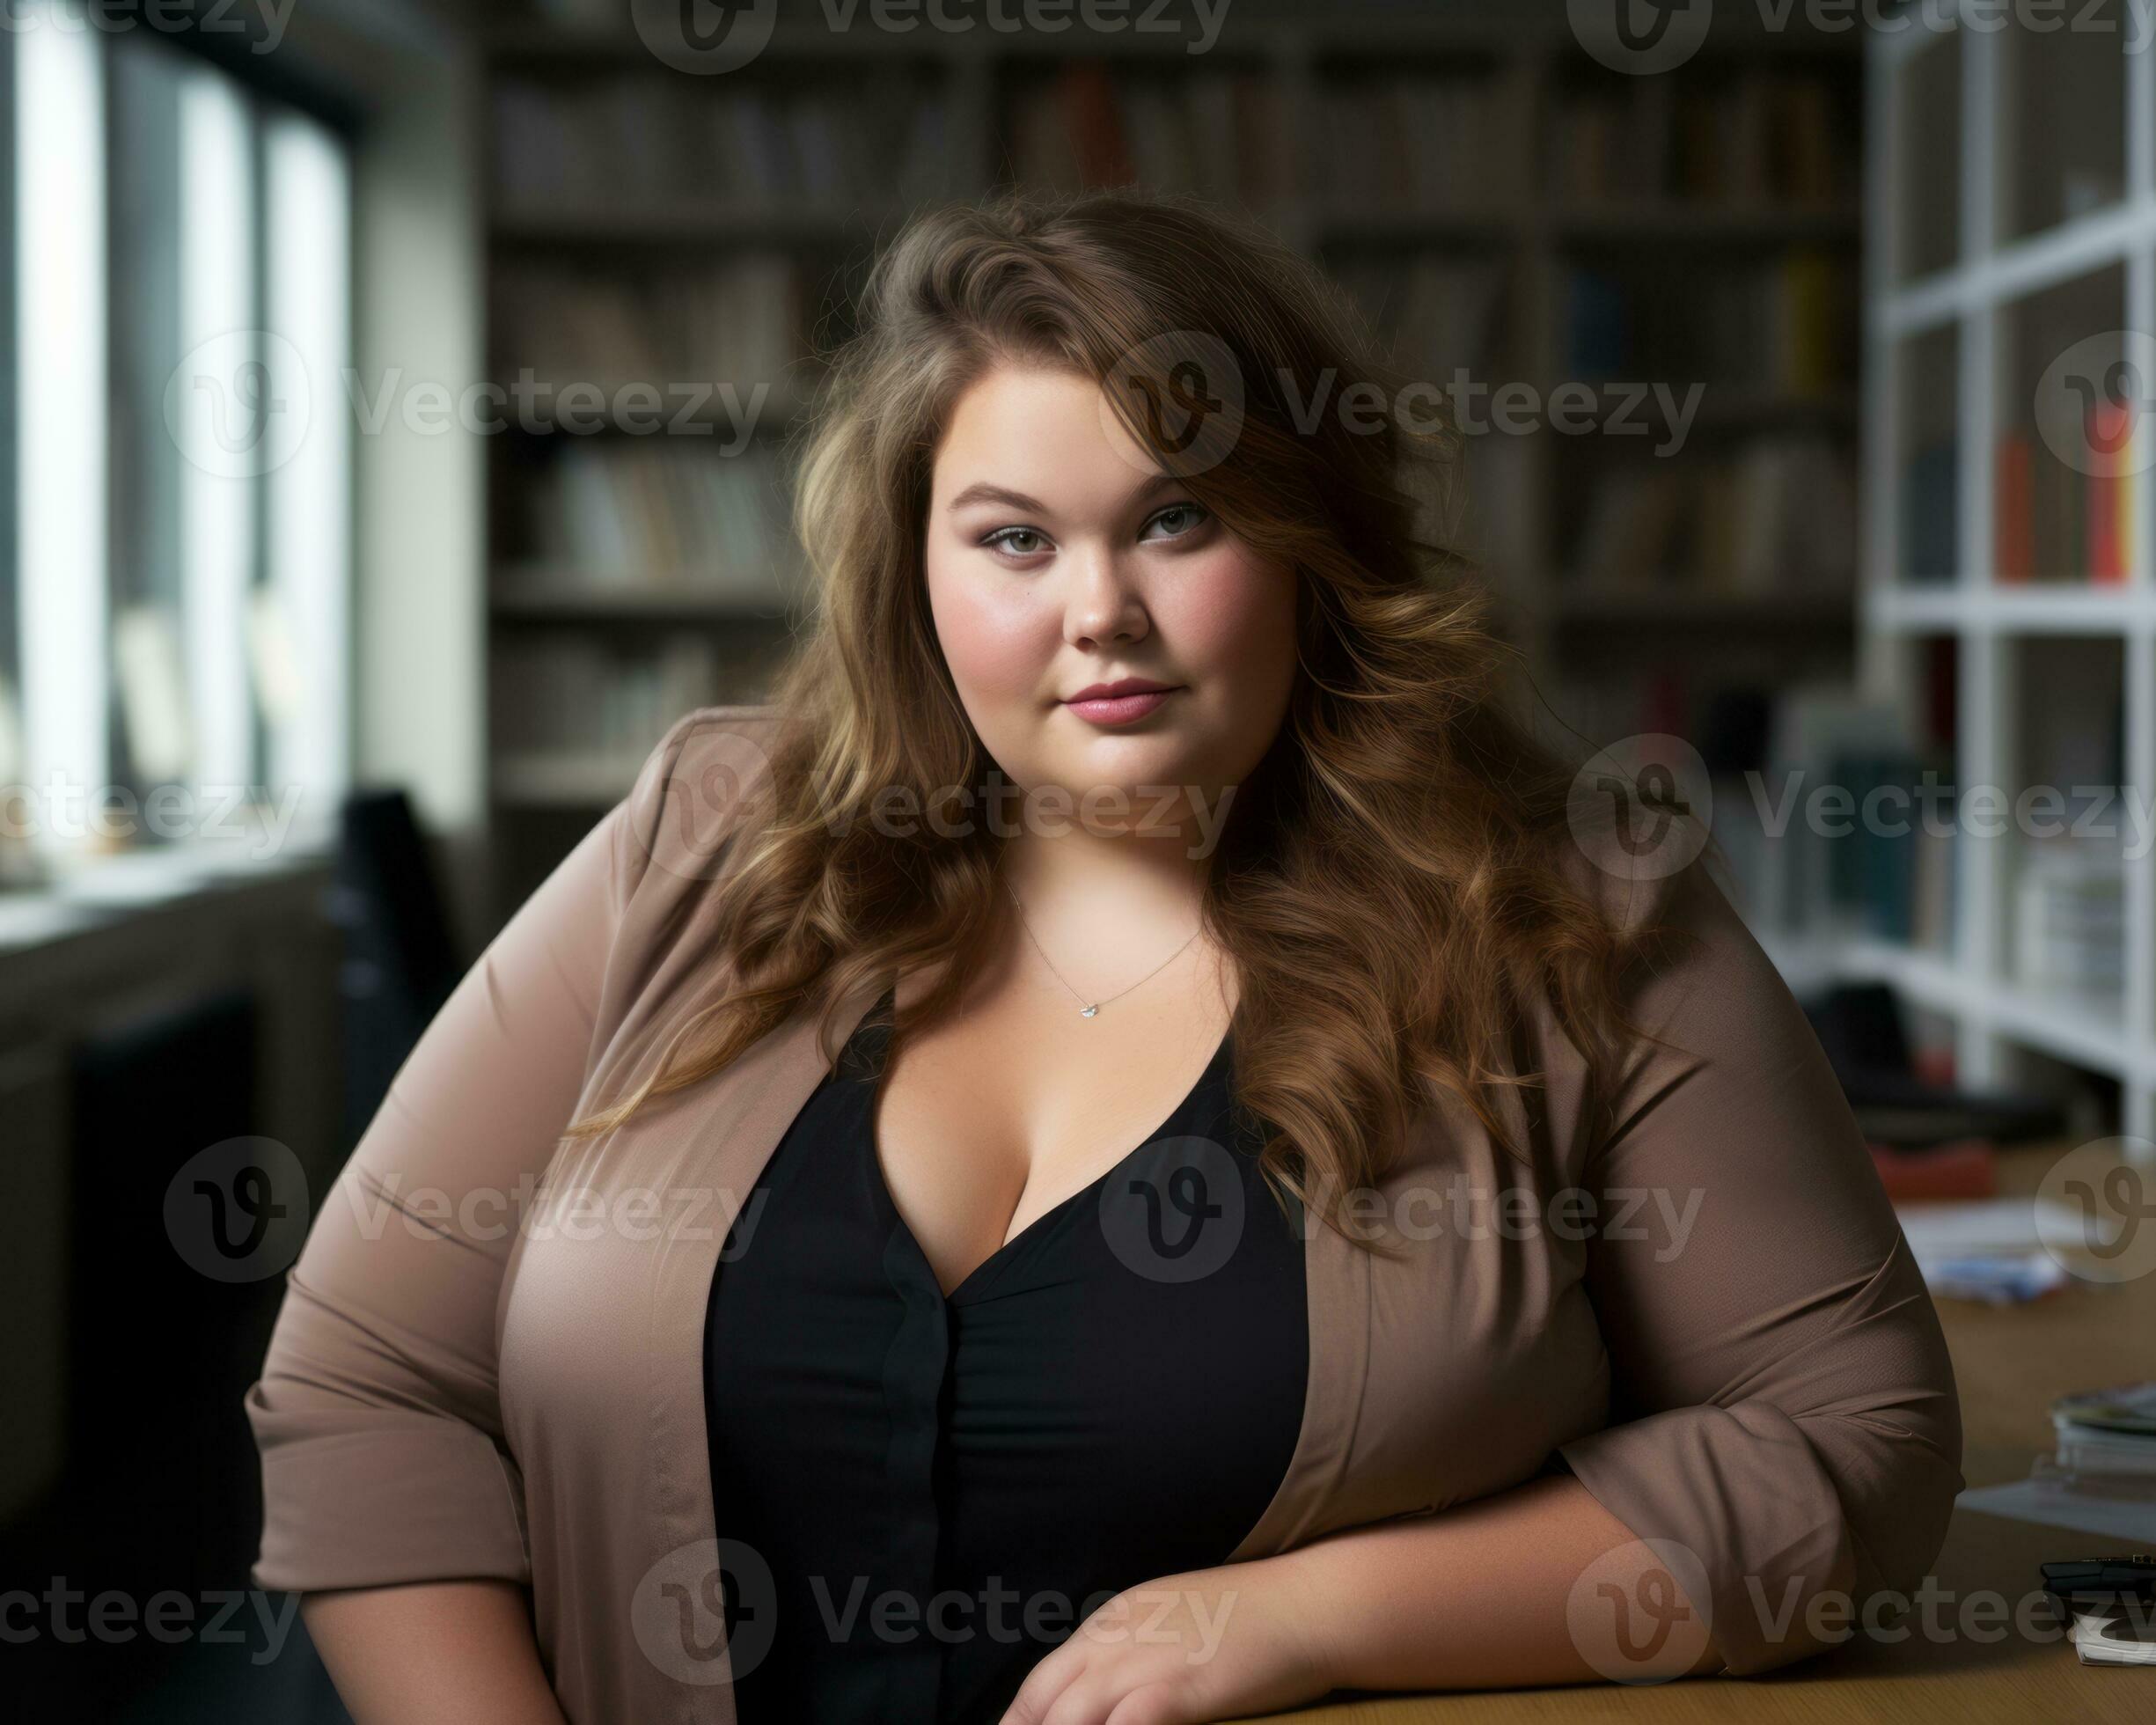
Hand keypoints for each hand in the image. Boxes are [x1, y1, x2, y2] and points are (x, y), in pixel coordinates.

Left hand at [998, 1555, 1336, 1724]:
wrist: (1309, 1605)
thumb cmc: (1252, 1616)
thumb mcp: (1174, 1617)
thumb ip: (1134, 1647)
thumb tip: (1106, 1686)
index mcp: (1114, 1621)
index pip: (1043, 1681)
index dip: (1018, 1722)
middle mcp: (1117, 1640)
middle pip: (1043, 1702)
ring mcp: (1145, 1665)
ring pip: (1069, 1718)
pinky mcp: (1176, 1691)